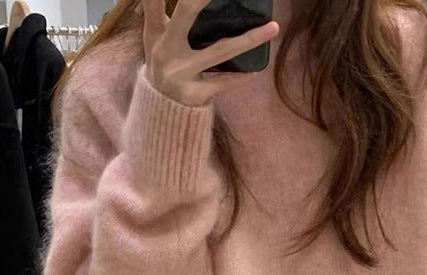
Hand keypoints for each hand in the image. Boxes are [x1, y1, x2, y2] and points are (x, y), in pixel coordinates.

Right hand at [142, 0, 279, 106]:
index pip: (153, 2)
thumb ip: (162, 13)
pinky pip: (223, 82)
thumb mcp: (156, 39)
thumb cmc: (165, 64)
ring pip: (220, 51)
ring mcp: (180, 73)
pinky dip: (240, 78)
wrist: (161, 111)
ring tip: (273, 27)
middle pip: (186, 12)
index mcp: (155, 32)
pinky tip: (256, 70)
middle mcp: (165, 50)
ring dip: (249, 39)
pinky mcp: (194, 93)